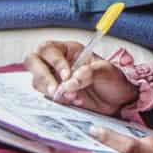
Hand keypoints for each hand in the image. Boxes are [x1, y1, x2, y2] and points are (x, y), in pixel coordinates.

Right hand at [23, 40, 138, 115]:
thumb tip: (71, 81)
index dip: (55, 62)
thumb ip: (90, 73)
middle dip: (43, 76)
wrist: (119, 101)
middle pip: (33, 62)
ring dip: (51, 91)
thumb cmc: (113, 80)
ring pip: (36, 81)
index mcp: (69, 50)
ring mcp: (54, 79)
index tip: (67, 76)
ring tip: (74, 97)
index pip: (49, 50)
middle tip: (56, 90)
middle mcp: (58, 63)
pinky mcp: (56, 95)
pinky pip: (46, 97)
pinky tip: (75, 102)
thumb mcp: (107, 71)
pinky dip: (58, 101)